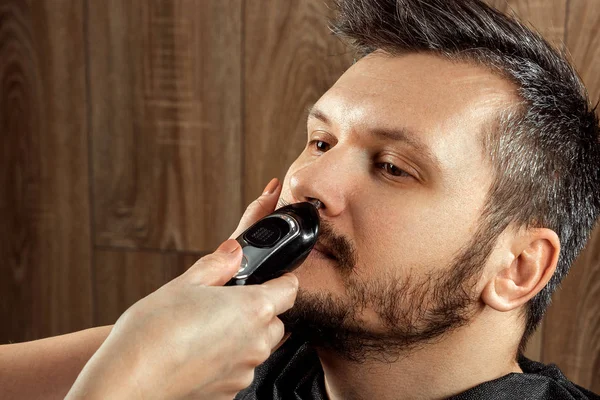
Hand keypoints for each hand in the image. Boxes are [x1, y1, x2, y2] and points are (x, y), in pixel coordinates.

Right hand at [66, 179, 295, 399]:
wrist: (128, 380)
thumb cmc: (153, 331)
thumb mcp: (185, 284)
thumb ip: (218, 265)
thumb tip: (234, 251)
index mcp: (253, 309)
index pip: (289, 289)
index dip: (280, 280)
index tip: (268, 278)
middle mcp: (256, 343)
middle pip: (276, 322)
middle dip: (259, 311)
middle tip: (226, 305)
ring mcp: (244, 372)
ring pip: (258, 347)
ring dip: (243, 337)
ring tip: (205, 330)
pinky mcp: (230, 393)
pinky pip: (239, 370)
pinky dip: (227, 361)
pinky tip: (198, 354)